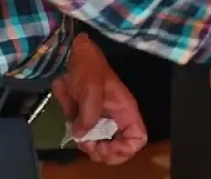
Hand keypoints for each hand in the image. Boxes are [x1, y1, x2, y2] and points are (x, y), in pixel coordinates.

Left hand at [51, 34, 148, 165]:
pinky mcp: (88, 119)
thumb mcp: (91, 89)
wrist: (72, 57)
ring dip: (90, 148)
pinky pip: (87, 138)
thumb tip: (82, 136)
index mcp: (125, 111)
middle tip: (88, 145)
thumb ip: (89, 115)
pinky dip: (80, 140)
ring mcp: (102, 120)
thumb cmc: (88, 69)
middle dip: (104, 152)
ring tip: (79, 138)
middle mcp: (117, 119)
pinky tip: (73, 130)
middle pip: (120, 148)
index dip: (125, 149)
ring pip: (103, 146)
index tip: (105, 146)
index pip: (138, 138)